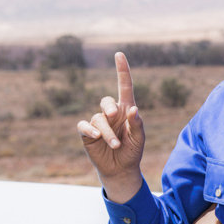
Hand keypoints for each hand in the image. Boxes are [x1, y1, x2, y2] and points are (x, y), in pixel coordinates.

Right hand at [77, 52, 144, 202]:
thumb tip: (133, 109)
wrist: (120, 170)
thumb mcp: (139, 138)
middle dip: (110, 107)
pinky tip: (97, 137)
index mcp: (126, 110)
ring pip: (98, 118)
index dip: (122, 70)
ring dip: (107, 132)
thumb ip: (137, 123)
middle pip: (107, 101)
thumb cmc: (132, 152)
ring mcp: (98, 123)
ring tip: (116, 145)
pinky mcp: (88, 133)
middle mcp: (111, 114)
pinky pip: (84, 126)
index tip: (119, 54)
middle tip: (115, 116)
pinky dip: (90, 130)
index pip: (124, 86)